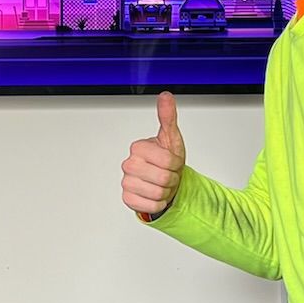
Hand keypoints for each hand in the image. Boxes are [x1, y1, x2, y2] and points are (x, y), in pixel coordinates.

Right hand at [121, 91, 185, 218]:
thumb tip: (165, 96)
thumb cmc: (167, 161)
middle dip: (172, 179)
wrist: (164, 182)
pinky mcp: (128, 199)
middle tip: (168, 174)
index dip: (176, 163)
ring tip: (163, 185)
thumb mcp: (171, 138)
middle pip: (163, 178)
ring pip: (157, 193)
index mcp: (138, 148)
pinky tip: (156, 195)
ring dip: (166, 192)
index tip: (173, 162)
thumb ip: (168, 117)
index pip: (167, 160)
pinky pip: (151, 206)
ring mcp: (126, 182)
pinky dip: (159, 204)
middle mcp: (129, 164)